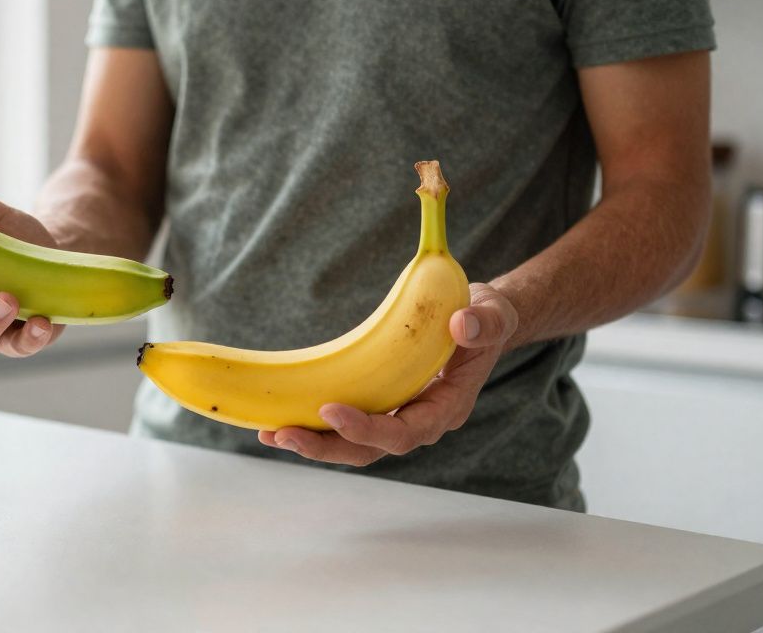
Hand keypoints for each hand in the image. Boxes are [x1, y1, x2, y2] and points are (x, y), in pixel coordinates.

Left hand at [258, 283, 517, 464]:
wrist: (478, 321)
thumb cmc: (484, 318)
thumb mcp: (492, 313)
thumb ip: (484, 322)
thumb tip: (462, 325)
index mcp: (447, 406)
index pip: (406, 431)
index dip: (369, 429)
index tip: (331, 411)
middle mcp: (420, 419)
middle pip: (372, 449)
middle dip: (327, 446)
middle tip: (283, 434)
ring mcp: (398, 414)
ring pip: (353, 443)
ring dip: (313, 442)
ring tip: (270, 432)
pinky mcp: (380, 404)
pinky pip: (346, 423)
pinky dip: (314, 425)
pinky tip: (278, 419)